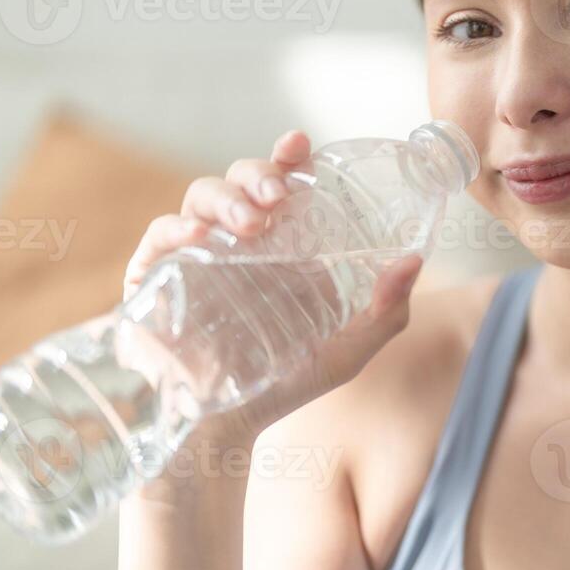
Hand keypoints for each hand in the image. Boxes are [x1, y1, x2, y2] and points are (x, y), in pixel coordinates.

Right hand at [122, 129, 422, 448]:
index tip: (300, 144)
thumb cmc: (286, 380)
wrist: (230, 424)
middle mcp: (236, 240)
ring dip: (225, 199)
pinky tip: (199, 238)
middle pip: (238, 180)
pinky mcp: (155, 278)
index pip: (280, 183)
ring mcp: (194, 255)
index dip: (286, 157)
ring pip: (199, 198)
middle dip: (257, 175)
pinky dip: (175, 229)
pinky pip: (158, 238)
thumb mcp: (347, 347)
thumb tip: (415, 261)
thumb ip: (385, 310)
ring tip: (251, 224)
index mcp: (279, 242)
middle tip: (279, 198)